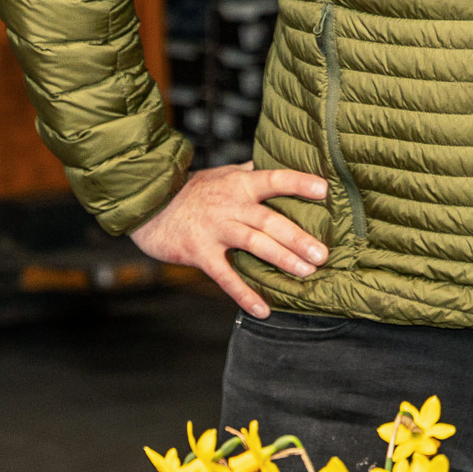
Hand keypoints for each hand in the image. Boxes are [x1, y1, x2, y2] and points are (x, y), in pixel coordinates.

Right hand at [129, 162, 329, 317]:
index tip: (324, 191)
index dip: (298, 183)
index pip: (273, 179)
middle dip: (298, 237)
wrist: (148, 206)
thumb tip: (277, 161)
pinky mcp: (199, 252)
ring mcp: (214, 229)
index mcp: (239, 184)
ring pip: (253, 244)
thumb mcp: (221, 174)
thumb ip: (249, 172)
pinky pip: (225, 276)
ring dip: (281, 259)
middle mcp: (229, 205)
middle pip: (269, 220)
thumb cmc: (190, 191)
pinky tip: (263, 309)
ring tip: (306, 272)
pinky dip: (244, 294)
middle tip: (323, 254)